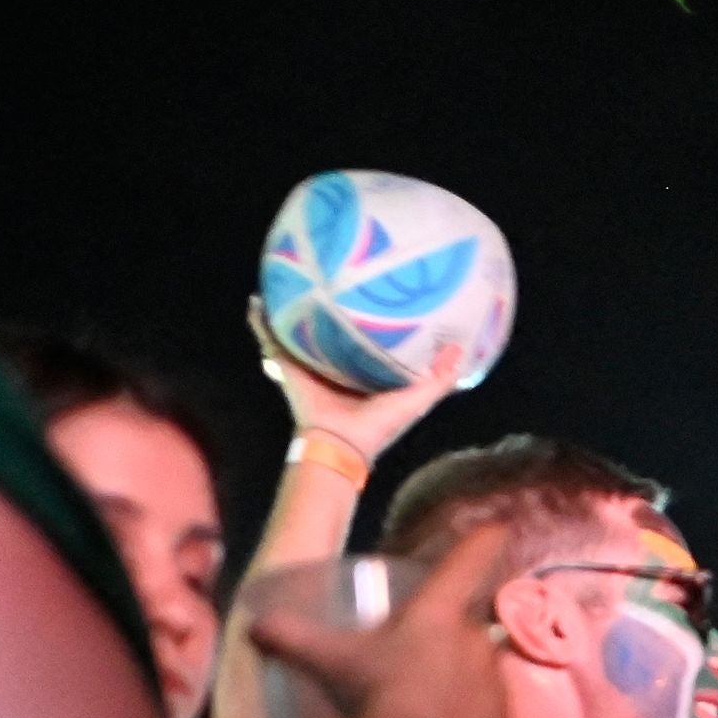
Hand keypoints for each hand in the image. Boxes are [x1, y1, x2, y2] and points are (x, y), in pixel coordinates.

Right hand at [251, 294, 476, 468]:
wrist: (340, 442)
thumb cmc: (379, 425)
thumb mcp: (418, 398)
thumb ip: (441, 377)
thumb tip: (460, 347)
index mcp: (364, 370)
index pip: (368, 338)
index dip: (373, 317)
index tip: (378, 290)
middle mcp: (334, 365)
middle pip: (331, 329)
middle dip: (330, 306)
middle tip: (331, 274)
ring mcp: (309, 364)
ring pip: (298, 330)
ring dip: (293, 308)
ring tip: (291, 279)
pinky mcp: (287, 366)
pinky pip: (270, 339)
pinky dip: (260, 321)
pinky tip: (257, 299)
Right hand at [252, 518, 514, 717]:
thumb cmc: (373, 694)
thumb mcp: (328, 661)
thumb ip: (292, 636)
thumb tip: (254, 624)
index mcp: (439, 612)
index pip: (470, 561)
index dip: (486, 541)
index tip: (499, 528)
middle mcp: (477, 640)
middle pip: (472, 626)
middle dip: (453, 637)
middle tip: (423, 657)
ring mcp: (496, 685)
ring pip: (484, 672)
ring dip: (464, 680)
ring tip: (432, 703)